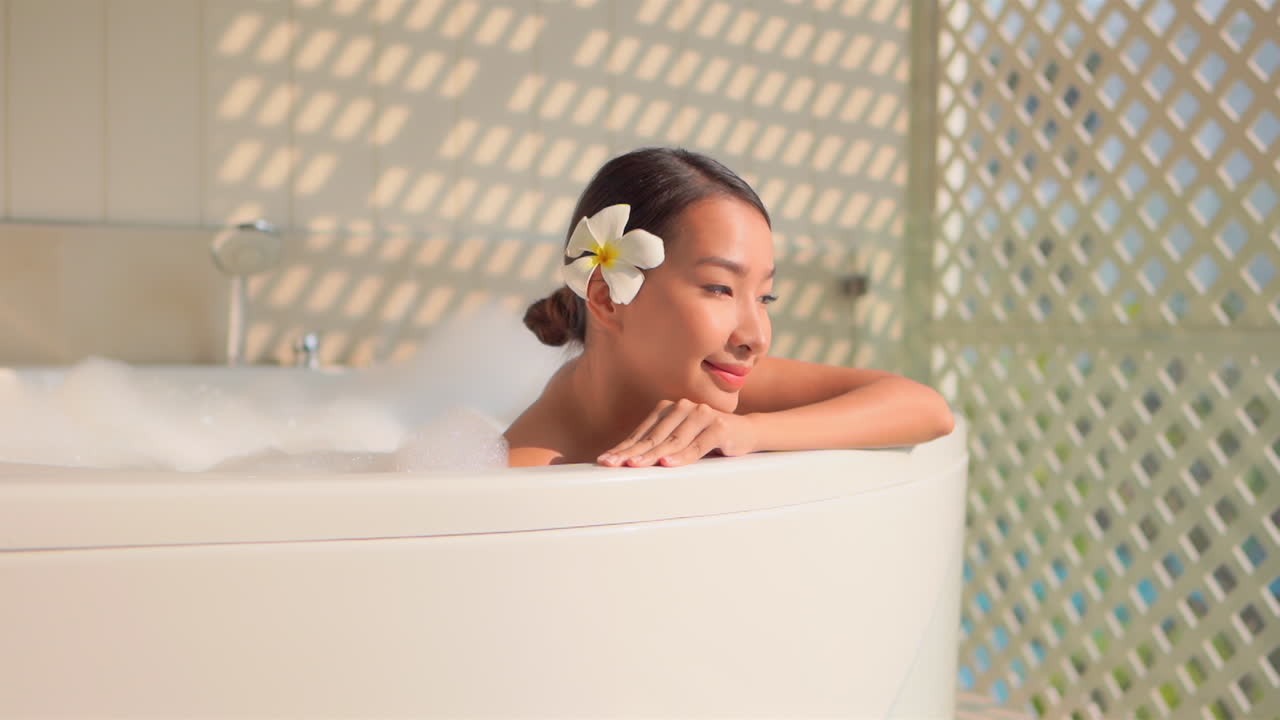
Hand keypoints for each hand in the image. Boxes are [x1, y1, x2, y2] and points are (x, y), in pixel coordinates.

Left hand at [597, 398, 759, 467]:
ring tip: (635, 465)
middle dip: (631, 452)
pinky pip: (698, 444)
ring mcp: (702, 415)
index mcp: (669, 409)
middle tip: (613, 464)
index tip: (606, 460)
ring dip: (653, 455)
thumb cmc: (708, 439)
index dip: (624, 447)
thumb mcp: (681, 441)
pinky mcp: (719, 426)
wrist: (746, 432)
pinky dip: (683, 456)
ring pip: (673, 440)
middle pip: (653, 436)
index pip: (642, 432)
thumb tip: (628, 461)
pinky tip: (668, 463)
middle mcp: (683, 408)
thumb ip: (660, 445)